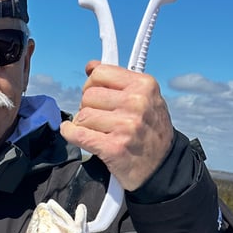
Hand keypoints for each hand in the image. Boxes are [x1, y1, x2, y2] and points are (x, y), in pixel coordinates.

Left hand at [60, 62, 173, 190]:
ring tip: (96, 131)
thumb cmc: (151, 132)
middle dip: (87, 107)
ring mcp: (125, 126)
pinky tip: (72, 133)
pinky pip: (78, 134)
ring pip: (82, 116)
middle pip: (88, 96)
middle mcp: (136, 103)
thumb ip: (119, 81)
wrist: (162, 167)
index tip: (95, 95)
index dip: (92, 85)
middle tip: (97, 118)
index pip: (100, 73)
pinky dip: (70, 133)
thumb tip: (91, 66)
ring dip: (83, 125)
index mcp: (144, 86)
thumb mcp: (146, 99)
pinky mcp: (114, 147)